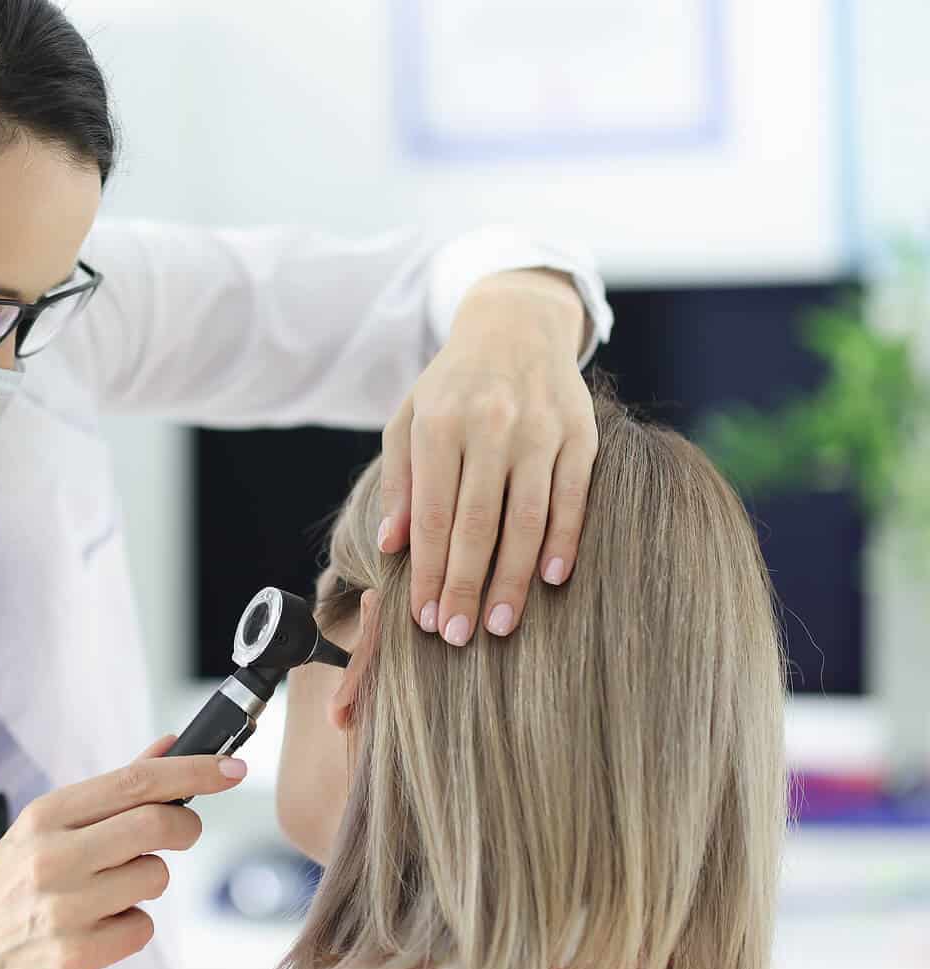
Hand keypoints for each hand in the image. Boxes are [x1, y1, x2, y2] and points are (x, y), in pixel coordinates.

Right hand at [0, 737, 245, 968]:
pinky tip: (97, 926)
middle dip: (184, 829)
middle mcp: (53, 857)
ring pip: (154, 879)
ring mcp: (63, 908)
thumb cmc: (14, 882)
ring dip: (147, 883)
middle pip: (156, 826)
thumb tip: (169, 746)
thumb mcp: (48, 826)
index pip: (137, 781)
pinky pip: (141, 929)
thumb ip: (113, 790)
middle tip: (182, 835)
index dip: (194, 772)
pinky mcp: (74, 956)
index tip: (231, 768)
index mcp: (47, 815)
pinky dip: (131, 926)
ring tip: (107, 891)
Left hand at [377, 268, 594, 643]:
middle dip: (466, 586)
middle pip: (478, 524)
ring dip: (513, 578)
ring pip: (527, 518)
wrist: (515, 326)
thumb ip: (400, 482)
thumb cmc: (451, 385)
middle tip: (458, 636)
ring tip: (499, 624)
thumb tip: (392, 545)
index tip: (425, 618)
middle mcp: (490, 425)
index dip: (430, 571)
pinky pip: (573, 496)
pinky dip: (565, 540)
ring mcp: (540, 429)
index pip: (434, 515)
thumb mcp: (409, 419)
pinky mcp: (581, 434)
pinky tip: (551, 580)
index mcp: (439, 423)